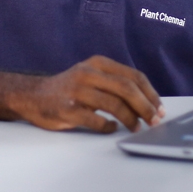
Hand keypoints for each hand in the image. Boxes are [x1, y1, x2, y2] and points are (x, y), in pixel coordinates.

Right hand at [12, 55, 162, 133]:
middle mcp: (88, 73)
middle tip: (154, 120)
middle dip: (145, 107)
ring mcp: (77, 91)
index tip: (159, 108)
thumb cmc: (68, 88)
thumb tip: (147, 102)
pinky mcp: (68, 109)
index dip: (150, 93)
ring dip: (130, 119)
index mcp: (98, 63)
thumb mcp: (91, 76)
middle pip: (126, 89)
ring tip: (137, 128)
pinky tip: (111, 128)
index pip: (133, 76)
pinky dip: (108, 127)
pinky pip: (96, 121)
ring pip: (114, 105)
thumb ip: (115, 83)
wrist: (33, 95)